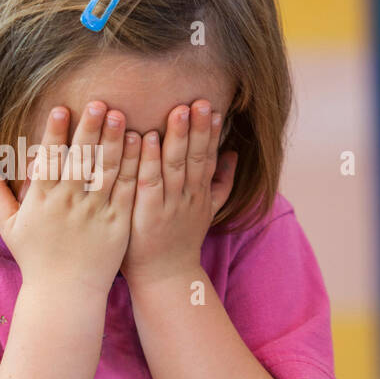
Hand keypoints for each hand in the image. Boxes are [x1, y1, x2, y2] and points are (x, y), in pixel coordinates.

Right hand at [0, 102, 139, 297]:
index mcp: (42, 201)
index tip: (61, 109)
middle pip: (80, 160)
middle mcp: (68, 204)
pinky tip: (140, 146)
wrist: (64, 295)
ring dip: (113, 142)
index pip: (49, 161)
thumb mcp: (9, 226)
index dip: (55, 134)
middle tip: (99, 103)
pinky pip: (126, 191)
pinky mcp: (117, 224)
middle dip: (89, 130)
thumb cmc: (35, 259)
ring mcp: (95, 214)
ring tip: (121, 116)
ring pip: (106, 171)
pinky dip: (133, 167)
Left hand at [120, 100, 237, 287]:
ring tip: (178, 110)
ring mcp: (169, 205)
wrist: (165, 277)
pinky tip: (145, 138)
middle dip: (198, 128)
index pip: (209, 158)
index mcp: (201, 194)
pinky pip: (149, 182)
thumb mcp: (207, 211)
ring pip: (175, 166)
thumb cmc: (179, 241)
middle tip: (199, 100)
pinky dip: (148, 159)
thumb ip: (221, 183)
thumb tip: (234, 153)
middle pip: (196, 157)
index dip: (211, 133)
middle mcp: (188, 197)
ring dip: (177, 137)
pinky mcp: (147, 213)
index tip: (213, 106)